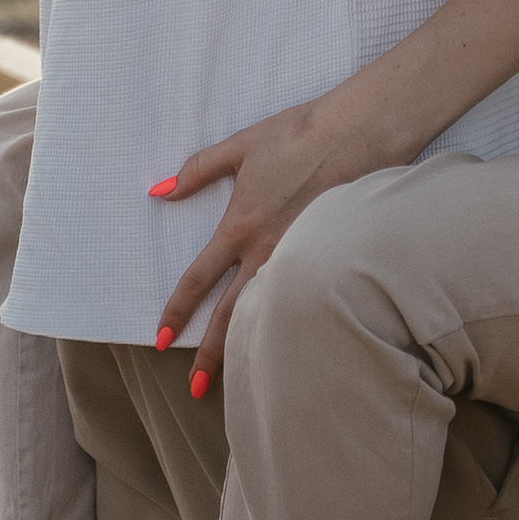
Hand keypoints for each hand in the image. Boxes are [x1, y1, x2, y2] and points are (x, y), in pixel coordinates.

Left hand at [147, 91, 381, 391]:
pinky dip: (287, 323)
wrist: (358, 131)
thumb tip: (160, 191)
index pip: (199, 279)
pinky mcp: (329, 256)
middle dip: (210, 355)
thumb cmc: (299, 134)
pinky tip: (285, 341)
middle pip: (232, 314)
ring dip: (250, 347)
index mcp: (241, 226)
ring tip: (238, 377)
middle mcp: (268, 251)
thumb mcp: (241, 147)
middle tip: (194, 387)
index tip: (161, 337)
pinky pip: (301, 298)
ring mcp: (301, 257)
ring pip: (268, 313)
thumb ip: (198, 170)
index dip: (178, 310)